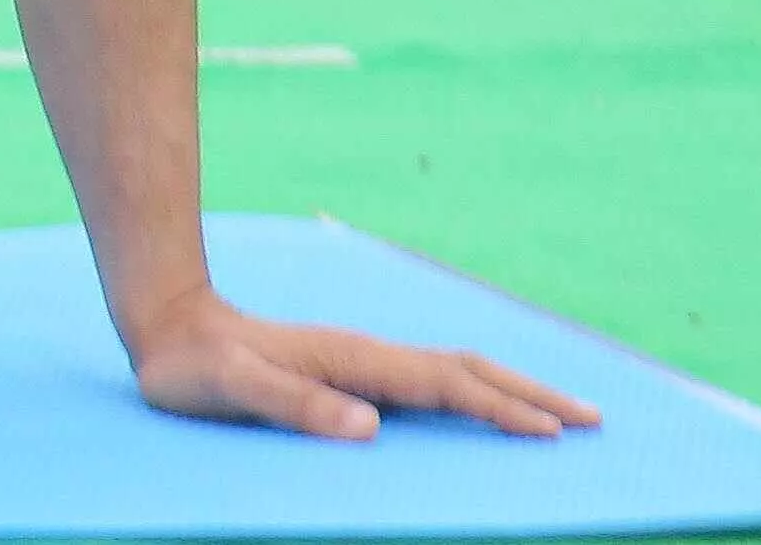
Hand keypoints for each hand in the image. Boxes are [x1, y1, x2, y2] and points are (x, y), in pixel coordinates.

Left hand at [125, 289, 591, 442]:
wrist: (166, 326)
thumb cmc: (194, 367)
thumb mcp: (232, 389)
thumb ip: (292, 405)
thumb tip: (370, 426)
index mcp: (354, 361)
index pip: (445, 384)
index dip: (499, 409)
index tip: (553, 433)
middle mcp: (368, 357)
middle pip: (467, 371)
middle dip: (532, 395)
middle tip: (594, 419)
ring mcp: (363, 363)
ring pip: (455, 373)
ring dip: (511, 392)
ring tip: (563, 416)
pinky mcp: (353, 375)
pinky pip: (431, 384)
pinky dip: (475, 394)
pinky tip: (483, 411)